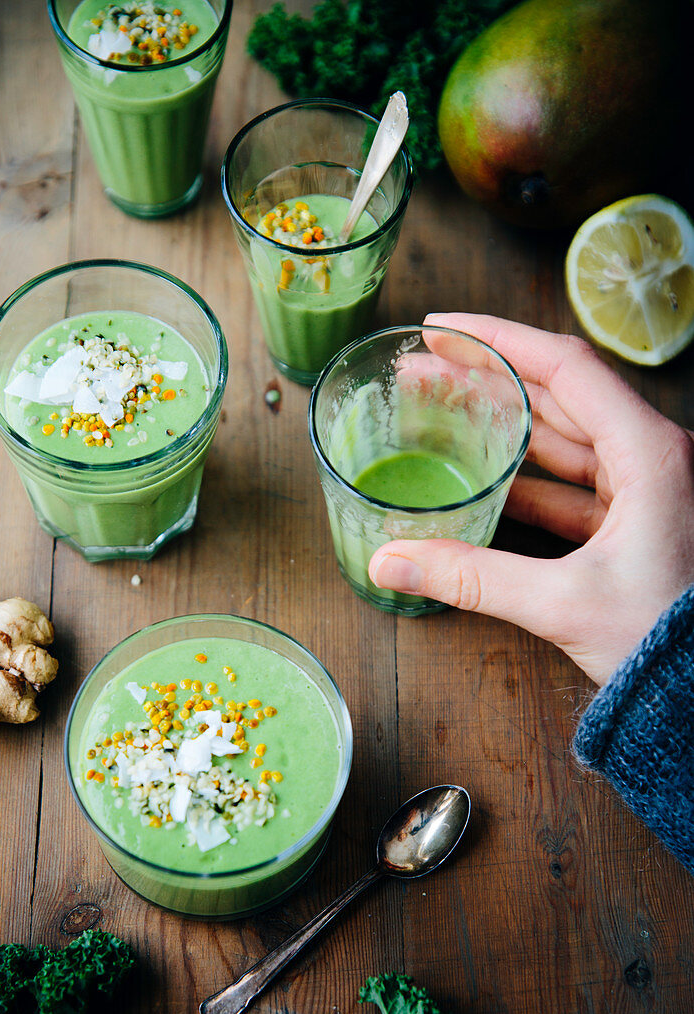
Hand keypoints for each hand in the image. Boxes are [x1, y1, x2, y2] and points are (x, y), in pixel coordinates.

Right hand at [368, 314, 693, 684]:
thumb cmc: (666, 642)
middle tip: (426, 369)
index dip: (498, 339)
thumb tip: (390, 561)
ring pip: (564, 439)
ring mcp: (646, 490)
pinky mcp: (635, 523)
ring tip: (443, 413)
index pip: (566, 366)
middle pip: (559, 395)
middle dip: (488, 379)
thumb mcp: (564, 603)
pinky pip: (572, 484)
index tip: (444, 329)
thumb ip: (471, 577)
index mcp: (650, 452)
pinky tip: (483, 475)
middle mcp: (652, 457)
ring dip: (504, 425)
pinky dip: (526, 477)